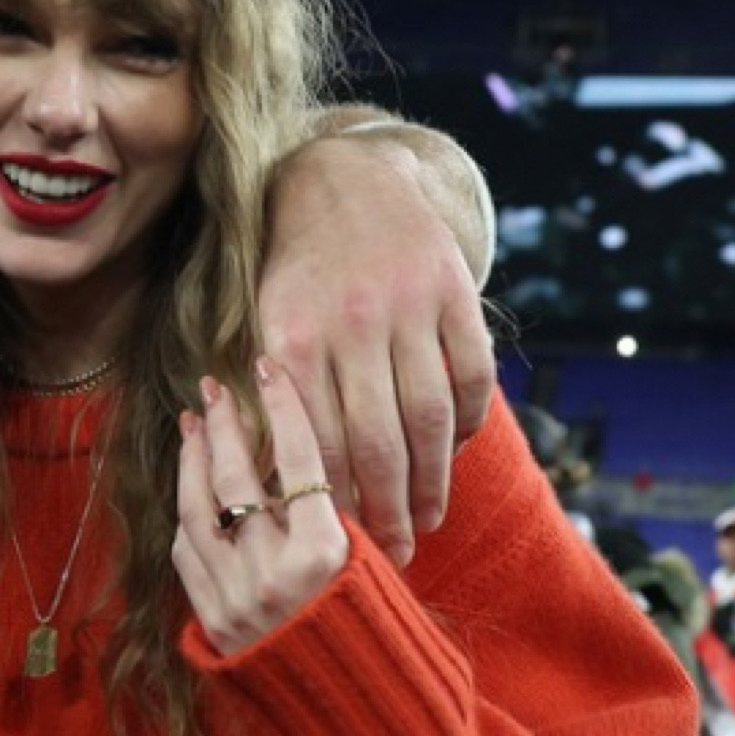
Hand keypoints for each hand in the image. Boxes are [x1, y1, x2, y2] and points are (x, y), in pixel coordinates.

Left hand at [173, 361, 349, 656]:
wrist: (355, 719)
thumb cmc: (378, 638)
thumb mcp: (374, 572)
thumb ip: (338, 518)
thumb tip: (308, 457)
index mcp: (327, 553)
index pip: (300, 458)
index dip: (283, 407)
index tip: (269, 367)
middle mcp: (274, 571)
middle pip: (237, 477)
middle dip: (224, 424)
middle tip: (215, 386)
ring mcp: (235, 596)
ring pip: (198, 510)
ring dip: (194, 461)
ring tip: (194, 424)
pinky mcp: (211, 620)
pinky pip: (186, 553)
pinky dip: (187, 514)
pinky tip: (190, 488)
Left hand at [258, 131, 494, 564]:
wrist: (345, 179)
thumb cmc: (293, 271)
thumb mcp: (264, 323)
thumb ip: (271, 396)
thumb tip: (272, 487)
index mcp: (293, 336)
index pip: (318, 442)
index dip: (332, 502)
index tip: (338, 548)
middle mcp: (352, 322)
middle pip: (380, 441)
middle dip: (387, 509)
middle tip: (394, 555)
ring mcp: (410, 306)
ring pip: (431, 417)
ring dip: (432, 480)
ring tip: (426, 520)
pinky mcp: (455, 293)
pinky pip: (471, 376)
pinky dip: (467, 425)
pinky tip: (453, 458)